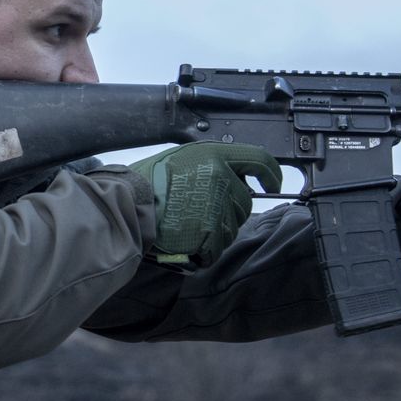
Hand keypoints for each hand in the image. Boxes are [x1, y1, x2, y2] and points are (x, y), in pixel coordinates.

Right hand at [126, 142, 282, 268]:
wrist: (128, 207)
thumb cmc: (147, 183)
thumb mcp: (181, 158)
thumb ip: (210, 163)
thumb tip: (233, 175)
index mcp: (213, 155)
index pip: (259, 159)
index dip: (271, 173)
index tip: (272, 182)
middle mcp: (221, 178)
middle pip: (244, 200)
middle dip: (228, 207)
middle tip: (196, 207)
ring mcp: (218, 206)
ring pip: (233, 224)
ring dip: (215, 227)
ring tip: (186, 220)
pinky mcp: (212, 233)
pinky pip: (220, 244)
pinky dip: (205, 246)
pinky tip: (185, 235)